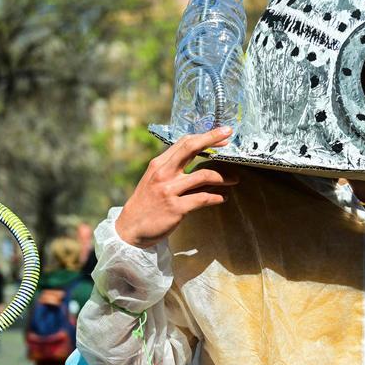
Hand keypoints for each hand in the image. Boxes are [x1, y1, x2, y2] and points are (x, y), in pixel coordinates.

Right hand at [115, 127, 237, 248]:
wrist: (131, 228)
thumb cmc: (147, 204)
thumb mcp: (154, 181)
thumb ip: (172, 169)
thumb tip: (198, 162)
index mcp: (158, 164)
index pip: (183, 142)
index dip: (204, 137)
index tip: (220, 135)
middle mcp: (163, 174)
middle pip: (191, 148)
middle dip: (212, 139)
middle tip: (229, 137)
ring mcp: (169, 190)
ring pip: (203, 176)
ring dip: (223, 176)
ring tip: (234, 179)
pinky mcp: (177, 208)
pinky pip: (203, 199)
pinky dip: (216, 197)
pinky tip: (223, 198)